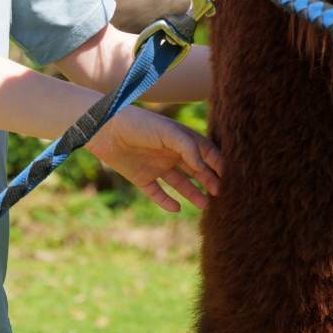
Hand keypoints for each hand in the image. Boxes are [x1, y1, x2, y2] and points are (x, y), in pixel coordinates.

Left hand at [87, 107, 223, 212]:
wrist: (105, 129)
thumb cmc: (139, 124)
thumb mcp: (168, 132)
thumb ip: (188, 147)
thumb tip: (203, 166)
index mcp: (179, 139)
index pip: (205, 152)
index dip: (217, 163)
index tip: (228, 176)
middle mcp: (170, 153)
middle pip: (195, 170)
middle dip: (208, 180)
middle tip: (219, 193)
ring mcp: (156, 166)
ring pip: (180, 183)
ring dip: (192, 193)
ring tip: (205, 205)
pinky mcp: (141, 178)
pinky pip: (157, 193)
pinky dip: (167, 201)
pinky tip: (177, 208)